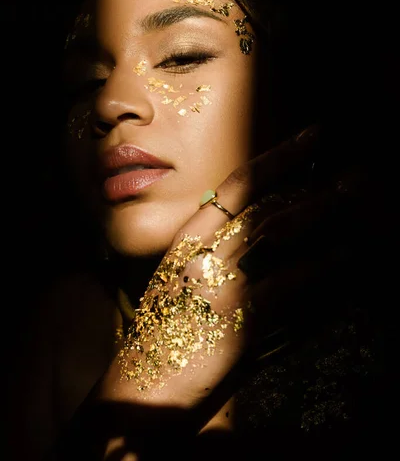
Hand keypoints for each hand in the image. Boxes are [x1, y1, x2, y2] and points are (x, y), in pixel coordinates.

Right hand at [94, 121, 381, 454]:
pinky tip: (345, 256)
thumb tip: (255, 232)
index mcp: (186, 240)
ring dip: (321, 214)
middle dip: (312, 186)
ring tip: (353, 202)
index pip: (235, 185)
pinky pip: (291, 283)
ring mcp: (222, 282)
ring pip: (278, 233)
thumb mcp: (176, 284)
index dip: (277, 158)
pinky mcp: (241, 318)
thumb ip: (209, 256)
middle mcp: (204, 252)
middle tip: (351, 176)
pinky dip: (321, 267)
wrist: (140, 390)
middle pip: (265, 205)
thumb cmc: (159, 337)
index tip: (310, 138)